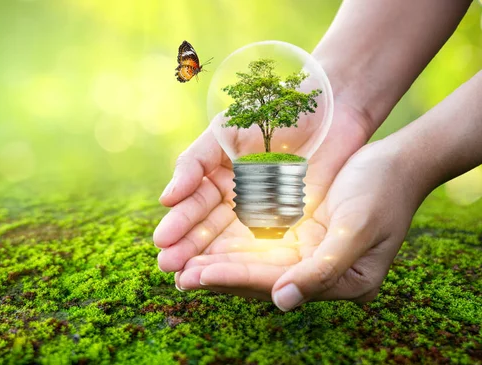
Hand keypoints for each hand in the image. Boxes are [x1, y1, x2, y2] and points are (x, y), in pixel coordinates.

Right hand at [153, 101, 373, 276]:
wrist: (326, 106)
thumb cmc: (270, 111)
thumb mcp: (224, 132)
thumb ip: (194, 164)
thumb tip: (166, 200)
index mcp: (217, 179)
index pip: (193, 207)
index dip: (178, 224)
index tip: (162, 242)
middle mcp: (236, 201)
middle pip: (209, 231)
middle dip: (188, 249)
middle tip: (168, 267)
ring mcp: (263, 215)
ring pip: (233, 244)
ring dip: (211, 262)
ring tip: (188, 279)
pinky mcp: (291, 223)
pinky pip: (268, 245)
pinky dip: (249, 261)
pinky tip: (231, 273)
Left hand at [179, 139, 425, 309]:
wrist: (396, 163)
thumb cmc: (383, 193)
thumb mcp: (357, 229)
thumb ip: (323, 269)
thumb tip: (283, 301)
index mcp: (338, 281)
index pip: (275, 283)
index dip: (234, 278)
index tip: (195, 275)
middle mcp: (316, 271)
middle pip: (258, 277)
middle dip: (216, 274)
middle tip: (175, 273)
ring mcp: (306, 252)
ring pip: (253, 260)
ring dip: (216, 261)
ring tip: (179, 263)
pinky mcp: (297, 232)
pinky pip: (258, 241)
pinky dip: (230, 243)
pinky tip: (204, 243)